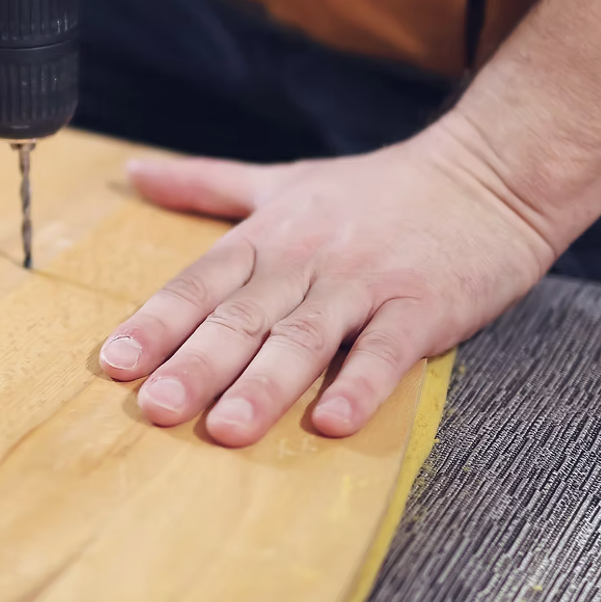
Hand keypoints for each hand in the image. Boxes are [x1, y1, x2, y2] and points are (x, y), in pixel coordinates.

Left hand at [99, 116, 557, 445]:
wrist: (484, 174)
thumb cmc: (371, 189)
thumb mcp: (279, 180)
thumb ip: (204, 183)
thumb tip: (132, 171)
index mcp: (267, 237)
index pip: (200, 283)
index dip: (158, 322)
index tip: (116, 363)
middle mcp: (305, 261)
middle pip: (241, 316)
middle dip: (196, 363)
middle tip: (156, 408)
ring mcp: (364, 284)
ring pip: (304, 337)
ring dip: (264, 385)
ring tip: (226, 430)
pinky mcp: (422, 306)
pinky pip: (386, 350)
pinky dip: (360, 384)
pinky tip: (333, 423)